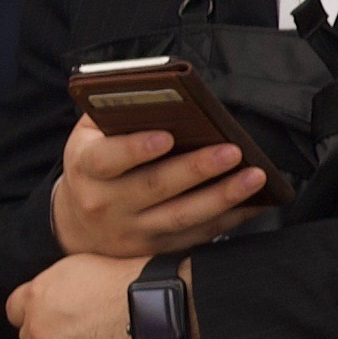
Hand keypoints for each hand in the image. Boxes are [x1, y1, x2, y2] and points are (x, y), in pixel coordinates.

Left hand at [6, 250, 174, 338]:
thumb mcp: (83, 264)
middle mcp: (38, 329)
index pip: (15, 310)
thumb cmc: (131, 285)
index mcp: (39, 296)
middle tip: (76, 338)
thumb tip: (53, 292)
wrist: (159, 312)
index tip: (52, 318)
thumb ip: (57, 282)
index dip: (35, 314)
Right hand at [51, 112, 264, 261]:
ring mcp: (134, 230)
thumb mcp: (90, 135)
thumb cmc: (95, 164)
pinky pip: (199, 235)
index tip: (166, 136)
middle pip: (155, 186)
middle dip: (197, 168)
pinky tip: (256, 201)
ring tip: (256, 176)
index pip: (107, 159)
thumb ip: (114, 113)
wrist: (80, 224)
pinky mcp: (158, 248)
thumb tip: (157, 91)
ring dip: (223, 196)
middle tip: (233, 150)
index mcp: (87, 168)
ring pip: (183, 215)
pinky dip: (231, 218)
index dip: (135, 149)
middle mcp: (107, 203)